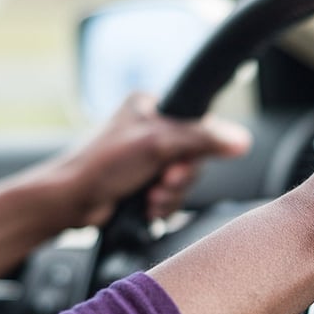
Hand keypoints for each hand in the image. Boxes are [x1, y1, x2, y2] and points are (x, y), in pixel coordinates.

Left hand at [50, 93, 250, 226]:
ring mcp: (147, 159)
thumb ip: (202, 140)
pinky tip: (146, 207)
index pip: (198, 124)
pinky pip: (171, 196)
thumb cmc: (101, 165)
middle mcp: (151, 130)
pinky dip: (162, 205)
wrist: (71, 202)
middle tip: (162, 182)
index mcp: (152, 107)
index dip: (196, 149)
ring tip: (149, 198)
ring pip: (183, 181)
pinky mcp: (144, 183)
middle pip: (193, 157)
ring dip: (170, 195)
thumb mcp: (157, 145)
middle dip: (179, 178)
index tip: (181, 162)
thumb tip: (242, 140)